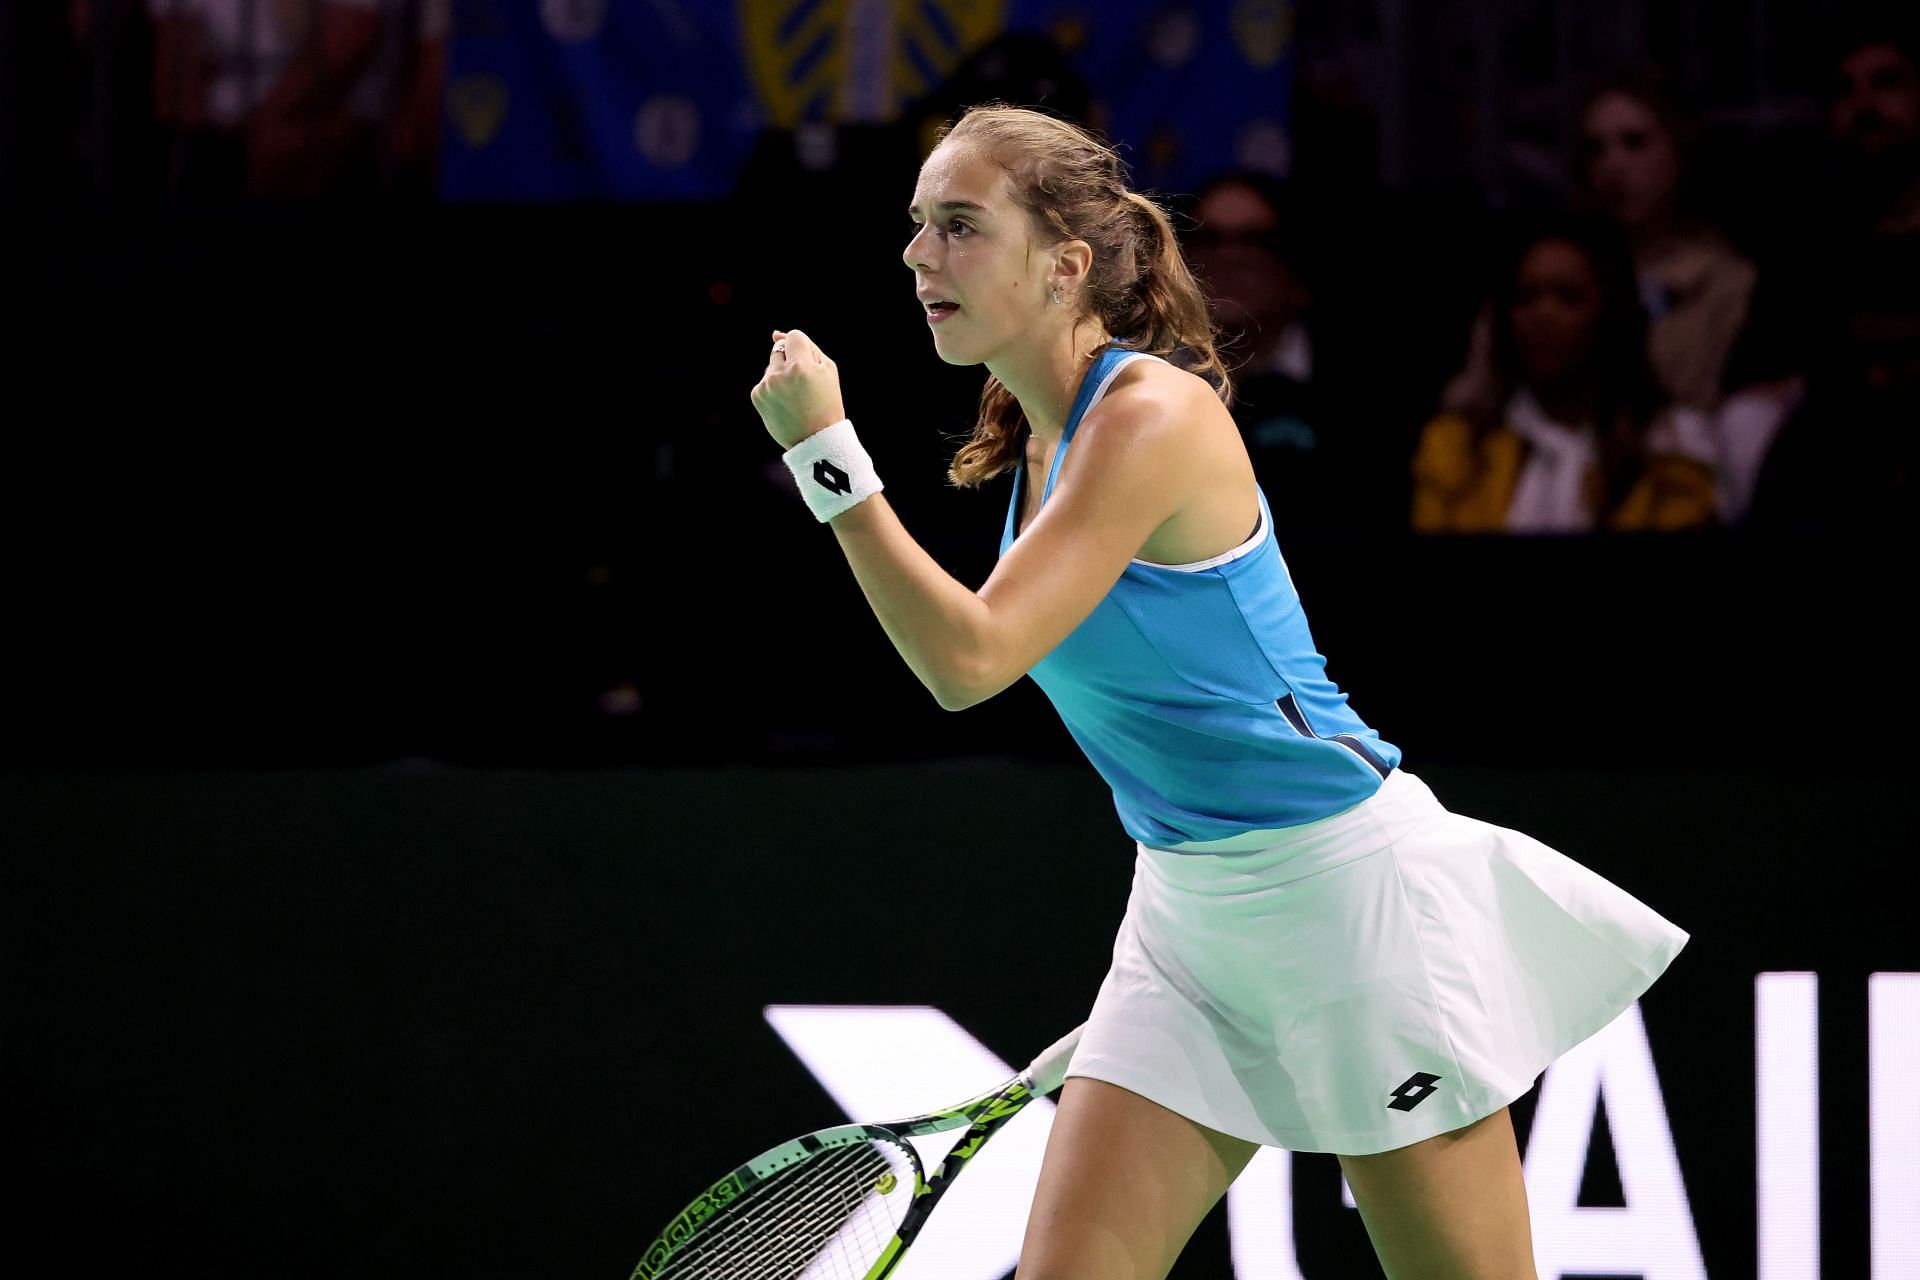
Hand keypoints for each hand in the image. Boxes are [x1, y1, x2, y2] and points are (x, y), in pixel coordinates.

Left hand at [750, 328, 846, 449]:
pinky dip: (773, 389)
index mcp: (801, 366)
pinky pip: (764, 382)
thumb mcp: (828, 371)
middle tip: (803, 385)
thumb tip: (775, 334)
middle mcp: (780, 374)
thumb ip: (807, 346)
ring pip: (771, 366)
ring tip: (795, 398)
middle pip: (779, 349)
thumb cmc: (827, 402)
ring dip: (781, 375)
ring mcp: (766, 385)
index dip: (802, 349)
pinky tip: (785, 404)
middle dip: (790, 361)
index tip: (808, 366)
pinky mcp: (757, 396)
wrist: (816, 440)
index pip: (793, 336)